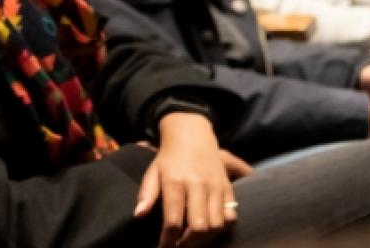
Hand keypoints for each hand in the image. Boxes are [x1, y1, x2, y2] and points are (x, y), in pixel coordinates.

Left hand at [134, 112, 241, 247]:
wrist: (192, 134)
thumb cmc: (169, 157)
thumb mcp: (153, 171)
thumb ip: (146, 193)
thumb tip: (139, 215)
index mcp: (175, 181)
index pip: (173, 220)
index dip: (168, 240)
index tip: (164, 246)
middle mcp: (197, 184)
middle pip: (199, 227)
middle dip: (188, 243)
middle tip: (179, 245)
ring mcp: (215, 186)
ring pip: (216, 225)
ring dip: (205, 238)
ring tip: (192, 239)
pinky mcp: (227, 187)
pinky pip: (230, 216)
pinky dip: (221, 227)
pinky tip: (209, 227)